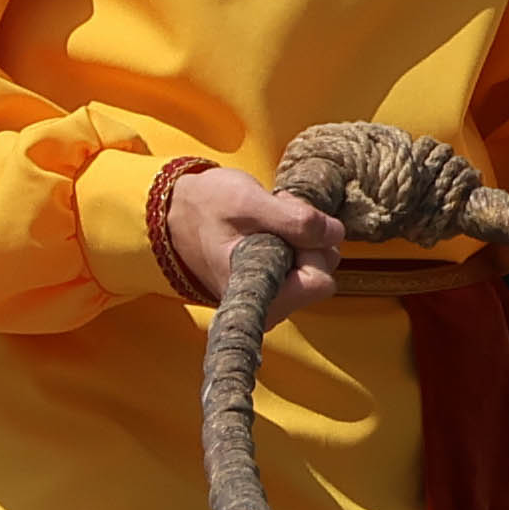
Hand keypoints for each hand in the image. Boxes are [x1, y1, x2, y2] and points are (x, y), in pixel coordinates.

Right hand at [157, 162, 345, 313]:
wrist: (173, 213)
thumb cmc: (203, 208)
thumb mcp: (248, 203)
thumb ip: (295, 220)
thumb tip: (335, 233)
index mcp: (257, 295)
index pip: (318, 283)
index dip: (313, 250)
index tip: (287, 228)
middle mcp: (267, 306)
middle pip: (321, 273)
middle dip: (308, 239)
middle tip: (278, 214)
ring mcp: (271, 297)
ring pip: (315, 267)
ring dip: (302, 237)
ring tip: (270, 218)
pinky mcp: (273, 285)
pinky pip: (302, 264)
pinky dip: (294, 241)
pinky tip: (270, 225)